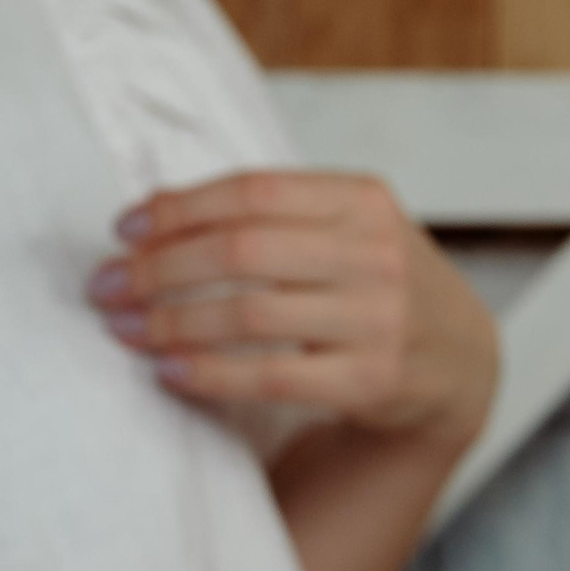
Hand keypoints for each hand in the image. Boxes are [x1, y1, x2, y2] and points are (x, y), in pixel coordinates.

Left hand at [88, 171, 495, 441]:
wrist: (462, 362)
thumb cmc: (380, 287)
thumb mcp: (348, 230)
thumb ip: (270, 214)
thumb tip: (153, 211)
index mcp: (365, 202)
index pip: (252, 190)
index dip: (177, 208)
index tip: (124, 231)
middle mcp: (377, 255)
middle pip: (242, 250)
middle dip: (158, 269)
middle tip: (107, 286)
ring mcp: (380, 319)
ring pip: (248, 315)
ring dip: (170, 323)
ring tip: (126, 329)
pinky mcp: (372, 380)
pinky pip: (270, 377)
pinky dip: (209, 374)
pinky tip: (171, 371)